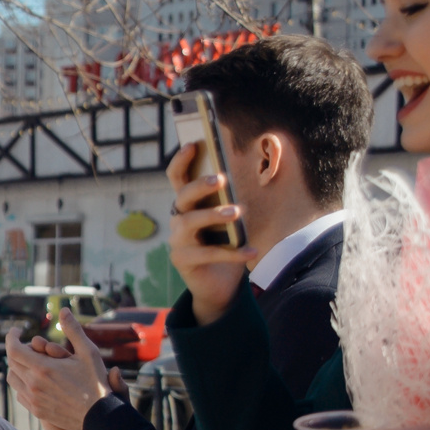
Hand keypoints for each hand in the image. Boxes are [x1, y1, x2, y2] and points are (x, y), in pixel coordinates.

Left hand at [7, 312, 123, 429]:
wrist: (100, 416)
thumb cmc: (96, 383)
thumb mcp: (88, 352)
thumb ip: (73, 330)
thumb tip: (64, 311)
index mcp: (43, 368)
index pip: (13, 348)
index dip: (12, 336)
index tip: (18, 331)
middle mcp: (33, 384)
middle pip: (12, 362)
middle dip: (19, 349)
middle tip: (32, 346)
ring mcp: (34, 399)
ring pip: (13, 379)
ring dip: (18, 367)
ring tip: (33, 362)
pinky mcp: (37, 411)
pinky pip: (20, 394)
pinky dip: (23, 384)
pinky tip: (36, 380)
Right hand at [166, 142, 257, 325]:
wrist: (219, 286)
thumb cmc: (225, 246)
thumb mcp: (229, 222)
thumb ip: (227, 203)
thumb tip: (234, 184)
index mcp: (187, 205)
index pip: (177, 178)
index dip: (181, 160)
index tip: (194, 143)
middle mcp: (178, 220)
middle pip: (182, 197)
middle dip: (200, 186)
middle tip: (221, 178)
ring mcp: (177, 241)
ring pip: (190, 223)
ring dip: (213, 214)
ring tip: (237, 211)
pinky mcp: (183, 261)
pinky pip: (208, 254)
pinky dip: (233, 253)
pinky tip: (252, 251)